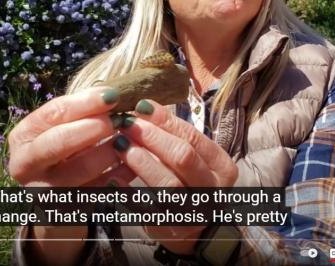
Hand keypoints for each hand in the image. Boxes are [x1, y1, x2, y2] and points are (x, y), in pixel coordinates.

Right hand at [7, 86, 135, 263]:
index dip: (84, 102)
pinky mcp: (64, 210)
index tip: (112, 95)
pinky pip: (96, 191)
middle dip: (93, 128)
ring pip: (80, 169)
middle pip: (59, 142)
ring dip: (109, 152)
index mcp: (23, 137)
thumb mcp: (62, 128)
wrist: (55, 196)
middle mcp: (25, 165)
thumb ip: (81, 112)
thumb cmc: (63, 150)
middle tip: (119, 119)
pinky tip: (133, 164)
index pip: (52, 113)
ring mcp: (43, 191)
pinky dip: (118, 176)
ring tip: (129, 139)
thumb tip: (112, 94)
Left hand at [115, 99, 237, 254]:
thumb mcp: (192, 156)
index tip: (140, 106)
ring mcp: (192, 211)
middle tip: (126, 124)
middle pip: (182, 156)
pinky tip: (113, 178)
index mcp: (221, 166)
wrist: (194, 228)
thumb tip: (143, 106)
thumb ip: (173, 134)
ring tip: (119, 145)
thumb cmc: (189, 181)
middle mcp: (212, 190)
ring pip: (167, 183)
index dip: (165, 120)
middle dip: (152, 137)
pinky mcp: (170, 228)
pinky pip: (147, 208)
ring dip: (140, 161)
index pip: (192, 137)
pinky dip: (128, 192)